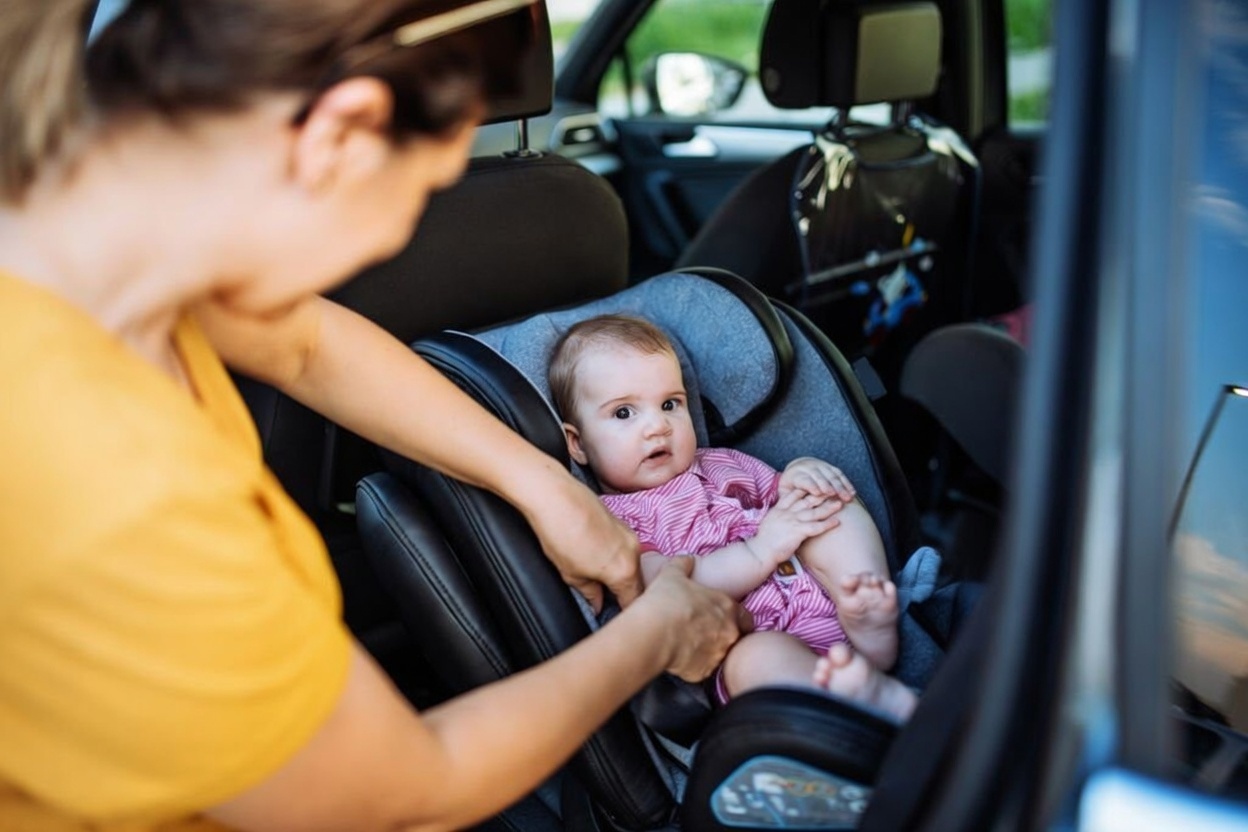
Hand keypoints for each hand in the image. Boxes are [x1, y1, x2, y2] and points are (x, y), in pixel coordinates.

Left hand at [522, 475, 643, 613]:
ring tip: (598, 577)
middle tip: (606, 601)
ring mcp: (629, 535)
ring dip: (620, 573)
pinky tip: (597, 557)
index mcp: (625, 571)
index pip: (633, 600)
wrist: (554, 496)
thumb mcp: (572, 574)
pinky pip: (625, 548)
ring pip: (631, 564)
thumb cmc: (560, 532)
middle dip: (624, 593)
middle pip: (637, 582)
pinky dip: (616, 557)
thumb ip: (590, 594)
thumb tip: (597, 603)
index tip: (616, 616)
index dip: (625, 611)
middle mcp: (634, 552)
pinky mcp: (621, 523)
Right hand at [639, 557, 751, 681]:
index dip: (735, 616)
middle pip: (735, 636)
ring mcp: (718, 655)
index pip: (745, 616)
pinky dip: (693, 664)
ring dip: (708, 649)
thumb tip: (687, 560)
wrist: (653, 633)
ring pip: (718, 654)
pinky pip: (701, 668)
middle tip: (702, 631)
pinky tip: (678, 656)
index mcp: (727, 608)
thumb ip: (683, 565)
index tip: (722, 616)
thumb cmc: (666, 601)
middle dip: (722, 634)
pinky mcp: (703, 672)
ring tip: (688, 644)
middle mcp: (729, 633)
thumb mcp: (672, 575)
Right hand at [749, 489, 842, 563]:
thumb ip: (778, 516)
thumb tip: (783, 515)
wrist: (760, 551)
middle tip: (833, 491)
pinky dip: (827, 524)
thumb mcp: (769, 522)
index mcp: (779, 509)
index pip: (794, 494)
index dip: (806, 489)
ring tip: (839, 504)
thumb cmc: (763, 540)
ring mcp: (792, 521)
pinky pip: (816, 527)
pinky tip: (836, 522)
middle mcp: (787, 512)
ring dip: (828, 507)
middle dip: (821, 495)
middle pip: (807, 501)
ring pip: (814, 512)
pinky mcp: (797, 532)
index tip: (816, 485)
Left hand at [779, 457, 856, 503]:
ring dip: (840, 486)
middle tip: (835, 495)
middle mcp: (808, 467)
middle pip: (820, 476)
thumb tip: (788, 508)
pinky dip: (846, 482)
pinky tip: (852, 492)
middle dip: (828, 485)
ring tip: (847, 497)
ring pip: (831, 474)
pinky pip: (839, 473)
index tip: (818, 493)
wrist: (797, 469)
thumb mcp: (784, 493)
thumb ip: (787, 499)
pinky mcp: (829, 466)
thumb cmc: (790, 487)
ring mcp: (819, 465)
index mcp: (795, 474)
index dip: (812, 485)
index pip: (805, 480)